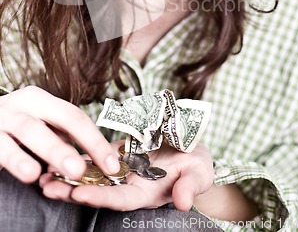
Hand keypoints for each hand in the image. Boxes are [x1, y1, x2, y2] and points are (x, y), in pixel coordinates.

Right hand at [0, 86, 119, 182]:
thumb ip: (60, 137)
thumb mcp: (38, 123)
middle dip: (66, 147)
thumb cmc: (14, 124)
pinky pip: (1, 147)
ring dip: (40, 152)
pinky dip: (14, 160)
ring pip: (26, 132)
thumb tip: (93, 159)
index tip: (110, 165)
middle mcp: (22, 104)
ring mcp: (2, 118)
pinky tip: (27, 173)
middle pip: (51, 122)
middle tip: (80, 170)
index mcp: (41, 99)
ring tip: (43, 173)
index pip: (74, 117)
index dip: (95, 141)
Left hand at [40, 141, 214, 211]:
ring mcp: (122, 170)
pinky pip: (96, 157)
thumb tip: (184, 202)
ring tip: (42, 174)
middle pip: (98, 190)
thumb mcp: (199, 173)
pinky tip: (58, 153)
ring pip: (92, 175)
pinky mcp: (118, 155)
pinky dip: (78, 156)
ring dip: (68, 175)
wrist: (193, 151)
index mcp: (146, 192)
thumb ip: (191, 186)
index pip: (119, 199)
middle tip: (46, 186)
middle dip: (72, 190)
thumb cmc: (198, 165)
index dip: (100, 197)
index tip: (78, 195)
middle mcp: (129, 184)